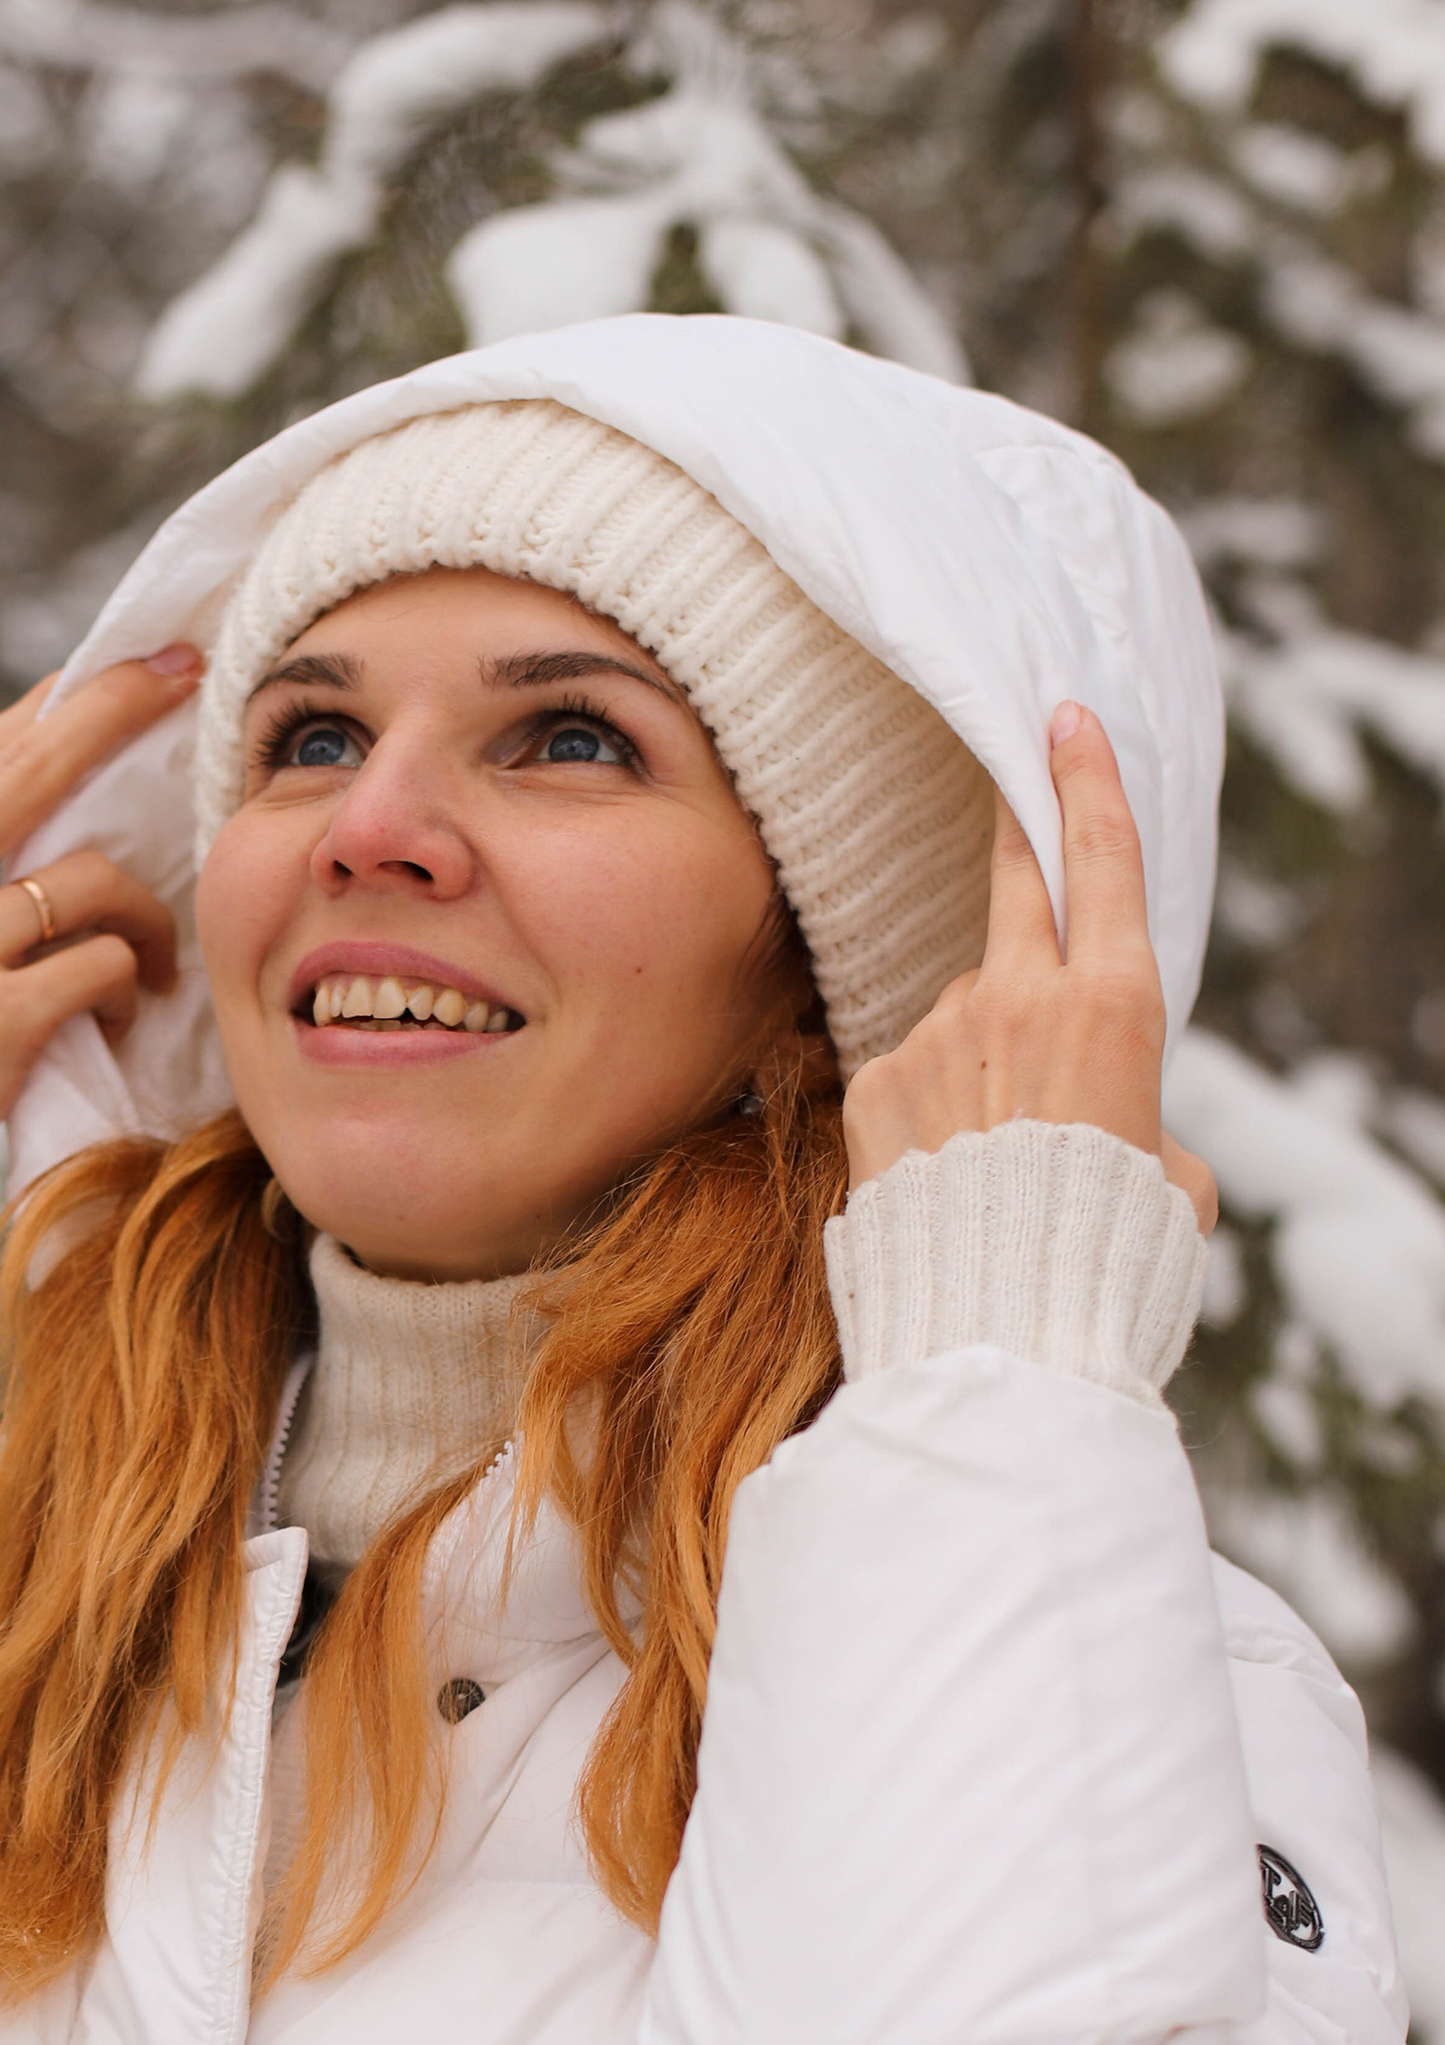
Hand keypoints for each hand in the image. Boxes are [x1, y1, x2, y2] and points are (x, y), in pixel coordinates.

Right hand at [0, 648, 201, 1206]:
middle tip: (183, 676)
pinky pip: (101, 966)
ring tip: (154, 963)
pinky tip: (122, 1015)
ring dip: (146, 913)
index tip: (112, 673)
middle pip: (32, 766)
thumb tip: (0, 852)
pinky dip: (129, 985)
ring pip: (91, 879)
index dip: (52, 709)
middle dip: (118, 706)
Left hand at [842, 702, 1217, 1233]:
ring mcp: (935, 1036)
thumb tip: (1127, 1129)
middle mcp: (1018, 998)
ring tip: (991, 1163)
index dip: (1083, 782)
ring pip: (960, 1019)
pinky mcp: (873, 1085)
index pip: (1098, 862)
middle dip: (1013, 824)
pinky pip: (905, 1078)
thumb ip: (1145, 1124)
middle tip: (1007, 778)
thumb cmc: (1106, 1255)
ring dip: (975, 1063)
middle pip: (1013, 885)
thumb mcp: (1170, 1182)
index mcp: (1112, 1005)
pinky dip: (924, 1114)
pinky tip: (939, 1177)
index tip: (1064, 721)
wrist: (1000, 1323)